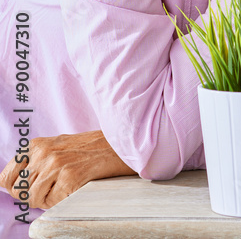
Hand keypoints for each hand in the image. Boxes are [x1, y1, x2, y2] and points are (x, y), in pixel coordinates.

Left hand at [0, 131, 135, 209]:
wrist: (123, 143)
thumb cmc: (93, 147)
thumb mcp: (59, 146)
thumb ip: (37, 160)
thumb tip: (17, 185)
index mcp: (37, 145)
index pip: (6, 177)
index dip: (16, 188)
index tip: (29, 189)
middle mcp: (43, 153)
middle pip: (20, 191)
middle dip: (34, 195)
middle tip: (52, 189)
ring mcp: (56, 164)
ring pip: (34, 199)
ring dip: (48, 199)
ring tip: (65, 188)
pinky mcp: (70, 177)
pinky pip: (53, 202)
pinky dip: (63, 200)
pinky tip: (76, 187)